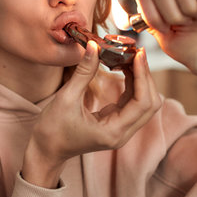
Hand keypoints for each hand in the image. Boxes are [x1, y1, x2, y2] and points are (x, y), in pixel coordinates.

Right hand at [21, 42, 161, 187]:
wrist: (46, 149)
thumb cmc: (53, 129)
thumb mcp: (66, 98)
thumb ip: (83, 73)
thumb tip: (94, 47)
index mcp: (113, 132)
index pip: (142, 102)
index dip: (143, 76)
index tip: (138, 54)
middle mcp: (122, 133)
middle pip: (150, 103)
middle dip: (145, 76)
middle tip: (135, 53)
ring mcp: (120, 129)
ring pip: (143, 102)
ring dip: (140, 79)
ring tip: (129, 57)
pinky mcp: (115, 122)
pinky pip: (132, 102)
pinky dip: (131, 84)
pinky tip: (123, 68)